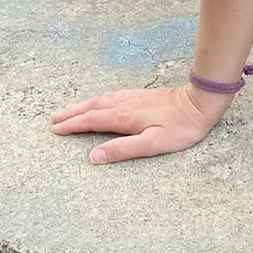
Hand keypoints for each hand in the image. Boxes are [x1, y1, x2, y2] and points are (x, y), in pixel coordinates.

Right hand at [49, 83, 229, 164]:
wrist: (200, 103)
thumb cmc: (180, 128)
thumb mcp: (152, 144)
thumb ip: (123, 150)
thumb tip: (93, 156)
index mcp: (124, 117)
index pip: (91, 121)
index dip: (72, 126)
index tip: (55, 130)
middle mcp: (124, 104)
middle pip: (92, 108)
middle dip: (72, 114)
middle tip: (53, 119)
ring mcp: (132, 97)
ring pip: (101, 100)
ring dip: (83, 106)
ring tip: (68, 110)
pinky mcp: (141, 95)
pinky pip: (111, 97)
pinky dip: (98, 100)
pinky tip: (99, 102)